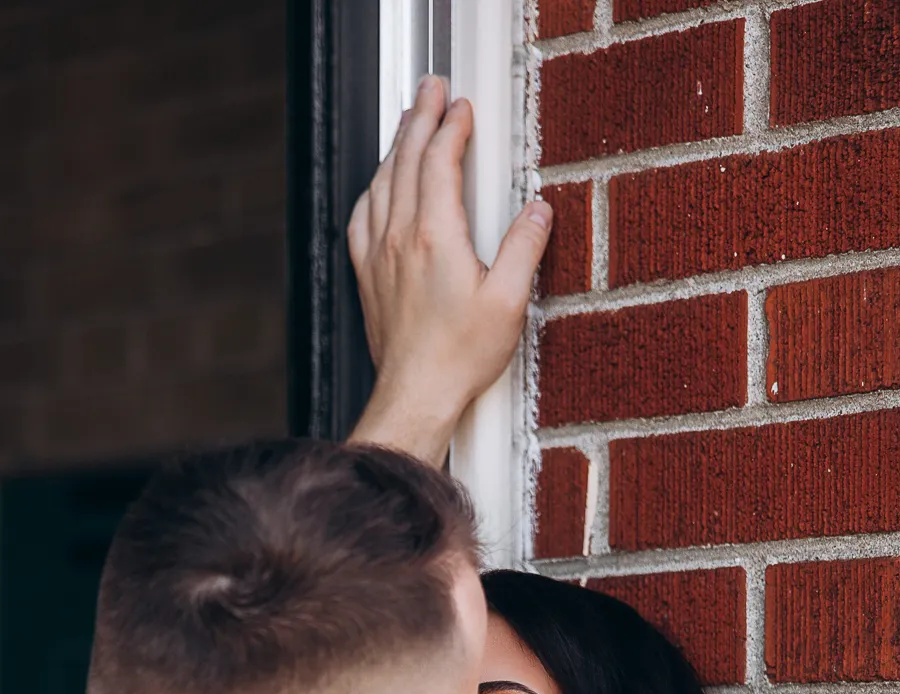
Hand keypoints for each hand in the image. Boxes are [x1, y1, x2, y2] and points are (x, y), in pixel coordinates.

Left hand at [348, 77, 553, 466]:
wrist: (415, 397)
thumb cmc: (458, 359)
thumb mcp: (509, 303)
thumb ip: (525, 248)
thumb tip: (538, 210)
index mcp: (436, 237)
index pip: (439, 161)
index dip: (451, 127)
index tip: (462, 108)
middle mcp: (400, 238)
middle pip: (406, 159)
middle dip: (420, 117)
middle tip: (431, 90)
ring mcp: (378, 256)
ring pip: (382, 181)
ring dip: (397, 145)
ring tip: (409, 123)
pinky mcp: (368, 276)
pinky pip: (362, 215)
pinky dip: (374, 187)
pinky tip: (380, 185)